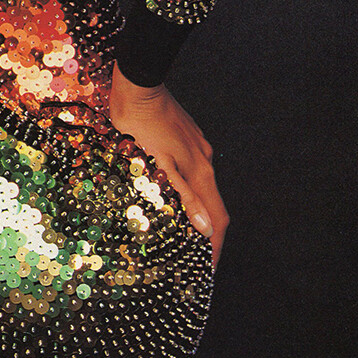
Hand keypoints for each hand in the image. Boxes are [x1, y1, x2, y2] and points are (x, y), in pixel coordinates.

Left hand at [108, 63, 228, 265]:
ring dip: (197, 214)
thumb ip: (184, 196)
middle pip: (214, 206)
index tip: (210, 271)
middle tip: (193, 259)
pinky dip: (189, 193)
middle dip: (208, 236)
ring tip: (181, 233)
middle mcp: (204, 161)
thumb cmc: (140, 125)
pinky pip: (193, 174)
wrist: (138, 86)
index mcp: (200, 172)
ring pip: (203, 189)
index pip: (218, 220)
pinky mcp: (187, 139)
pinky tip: (172, 195)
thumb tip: (206, 228)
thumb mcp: (157, 165)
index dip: (216, 248)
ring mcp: (197, 149)